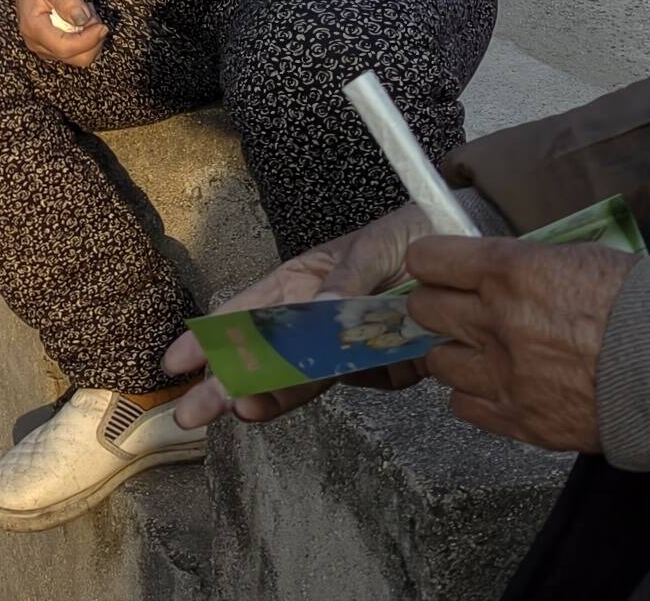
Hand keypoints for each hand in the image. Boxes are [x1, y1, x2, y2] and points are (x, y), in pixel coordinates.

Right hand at [0, 0, 106, 70]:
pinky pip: (75, 51)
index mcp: (34, 27)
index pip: (65, 48)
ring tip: (85, 13)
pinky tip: (81, 19)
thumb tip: (82, 20)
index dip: (88, 40)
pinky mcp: (51, 44)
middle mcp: (36, 41)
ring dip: (89, 38)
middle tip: (91, 14)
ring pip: (77, 56)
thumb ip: (67, 1)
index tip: (102, 26)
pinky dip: (84, 38)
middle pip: (75, 58)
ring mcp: (43, 45)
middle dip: (91, 39)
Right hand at [168, 206, 449, 426]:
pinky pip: (368, 381)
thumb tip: (317, 313)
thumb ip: (345, 282)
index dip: (212, 337)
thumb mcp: (377, 246)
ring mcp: (350, 344)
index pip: (249, 310)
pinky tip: (394, 359)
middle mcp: (319, 316)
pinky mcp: (386, 365)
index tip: (177, 363)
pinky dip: (370, 376)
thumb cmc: (413, 234)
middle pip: (266, 356)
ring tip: (249, 410)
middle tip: (191, 414)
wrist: (473, 255)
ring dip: (277, 396)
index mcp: (305, 280)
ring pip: (306, 379)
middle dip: (227, 383)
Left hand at [403, 235, 632, 456]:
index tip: (438, 267)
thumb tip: (508, 268)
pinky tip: (498, 387)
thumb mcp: (581, 257)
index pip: (430, 259)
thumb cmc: (642, 305)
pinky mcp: (519, 420)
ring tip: (483, 352)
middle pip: (424, 309)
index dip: (431, 262)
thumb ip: (531, 263)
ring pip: (437, 361)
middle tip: (459, 309)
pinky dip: (475, 396)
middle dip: (438, 305)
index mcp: (511, 272)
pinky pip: (463, 407)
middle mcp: (496, 322)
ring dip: (456, 353)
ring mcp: (503, 375)